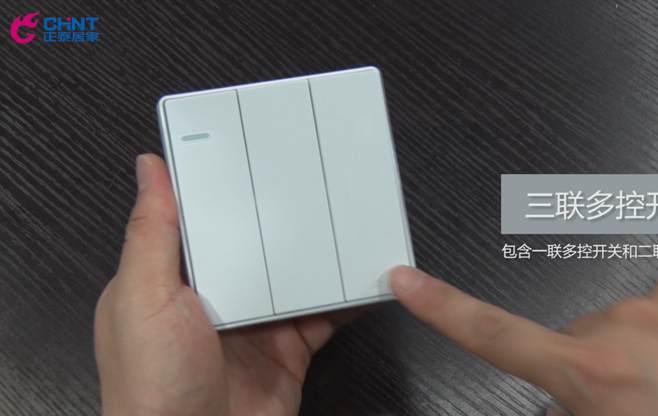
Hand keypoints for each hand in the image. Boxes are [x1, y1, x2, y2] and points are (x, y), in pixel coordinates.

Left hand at [95, 154, 361, 415]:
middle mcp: (213, 297)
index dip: (222, 184)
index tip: (249, 150)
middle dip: (281, 215)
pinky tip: (361, 279)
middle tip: (310, 178)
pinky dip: (345, 298)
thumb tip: (150, 170)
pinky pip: (323, 314)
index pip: (199, 216)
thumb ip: (152, 234)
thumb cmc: (151, 392)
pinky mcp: (287, 348)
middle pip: (254, 241)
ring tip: (343, 219)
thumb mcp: (143, 299)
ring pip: (293, 274)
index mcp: (171, 278)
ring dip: (317, 253)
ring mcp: (254, 323)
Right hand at [390, 266, 657, 415]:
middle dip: (594, 369)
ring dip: (643, 354)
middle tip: (639, 407)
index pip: (494, 335)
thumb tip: (563, 406)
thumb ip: (572, 412)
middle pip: (576, 342)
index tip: (407, 281)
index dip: (443, 307)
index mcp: (595, 371)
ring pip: (627, 326)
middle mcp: (624, 326)